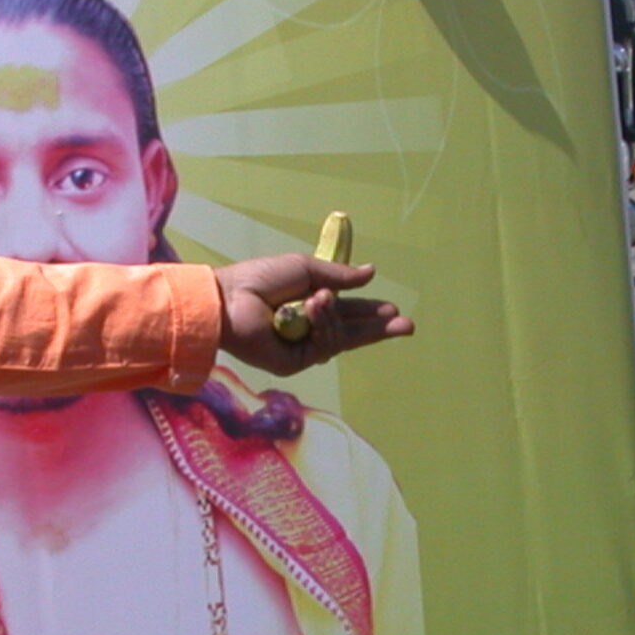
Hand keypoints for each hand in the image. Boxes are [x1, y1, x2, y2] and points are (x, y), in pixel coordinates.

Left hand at [214, 256, 413, 376]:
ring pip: (338, 339)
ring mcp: (301, 350)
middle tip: (406, 325)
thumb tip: (372, 272)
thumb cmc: (260, 279)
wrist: (229, 298)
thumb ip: (338, 276)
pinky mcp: (293, 364)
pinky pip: (321, 347)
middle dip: (379, 330)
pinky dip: (321, 327)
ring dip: (334, 317)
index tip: (392, 309)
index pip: (348, 314)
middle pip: (352, 335)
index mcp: (310, 307)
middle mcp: (308, 331)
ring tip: (319, 300)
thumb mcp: (306, 269)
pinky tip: (313, 309)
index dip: (371, 313)